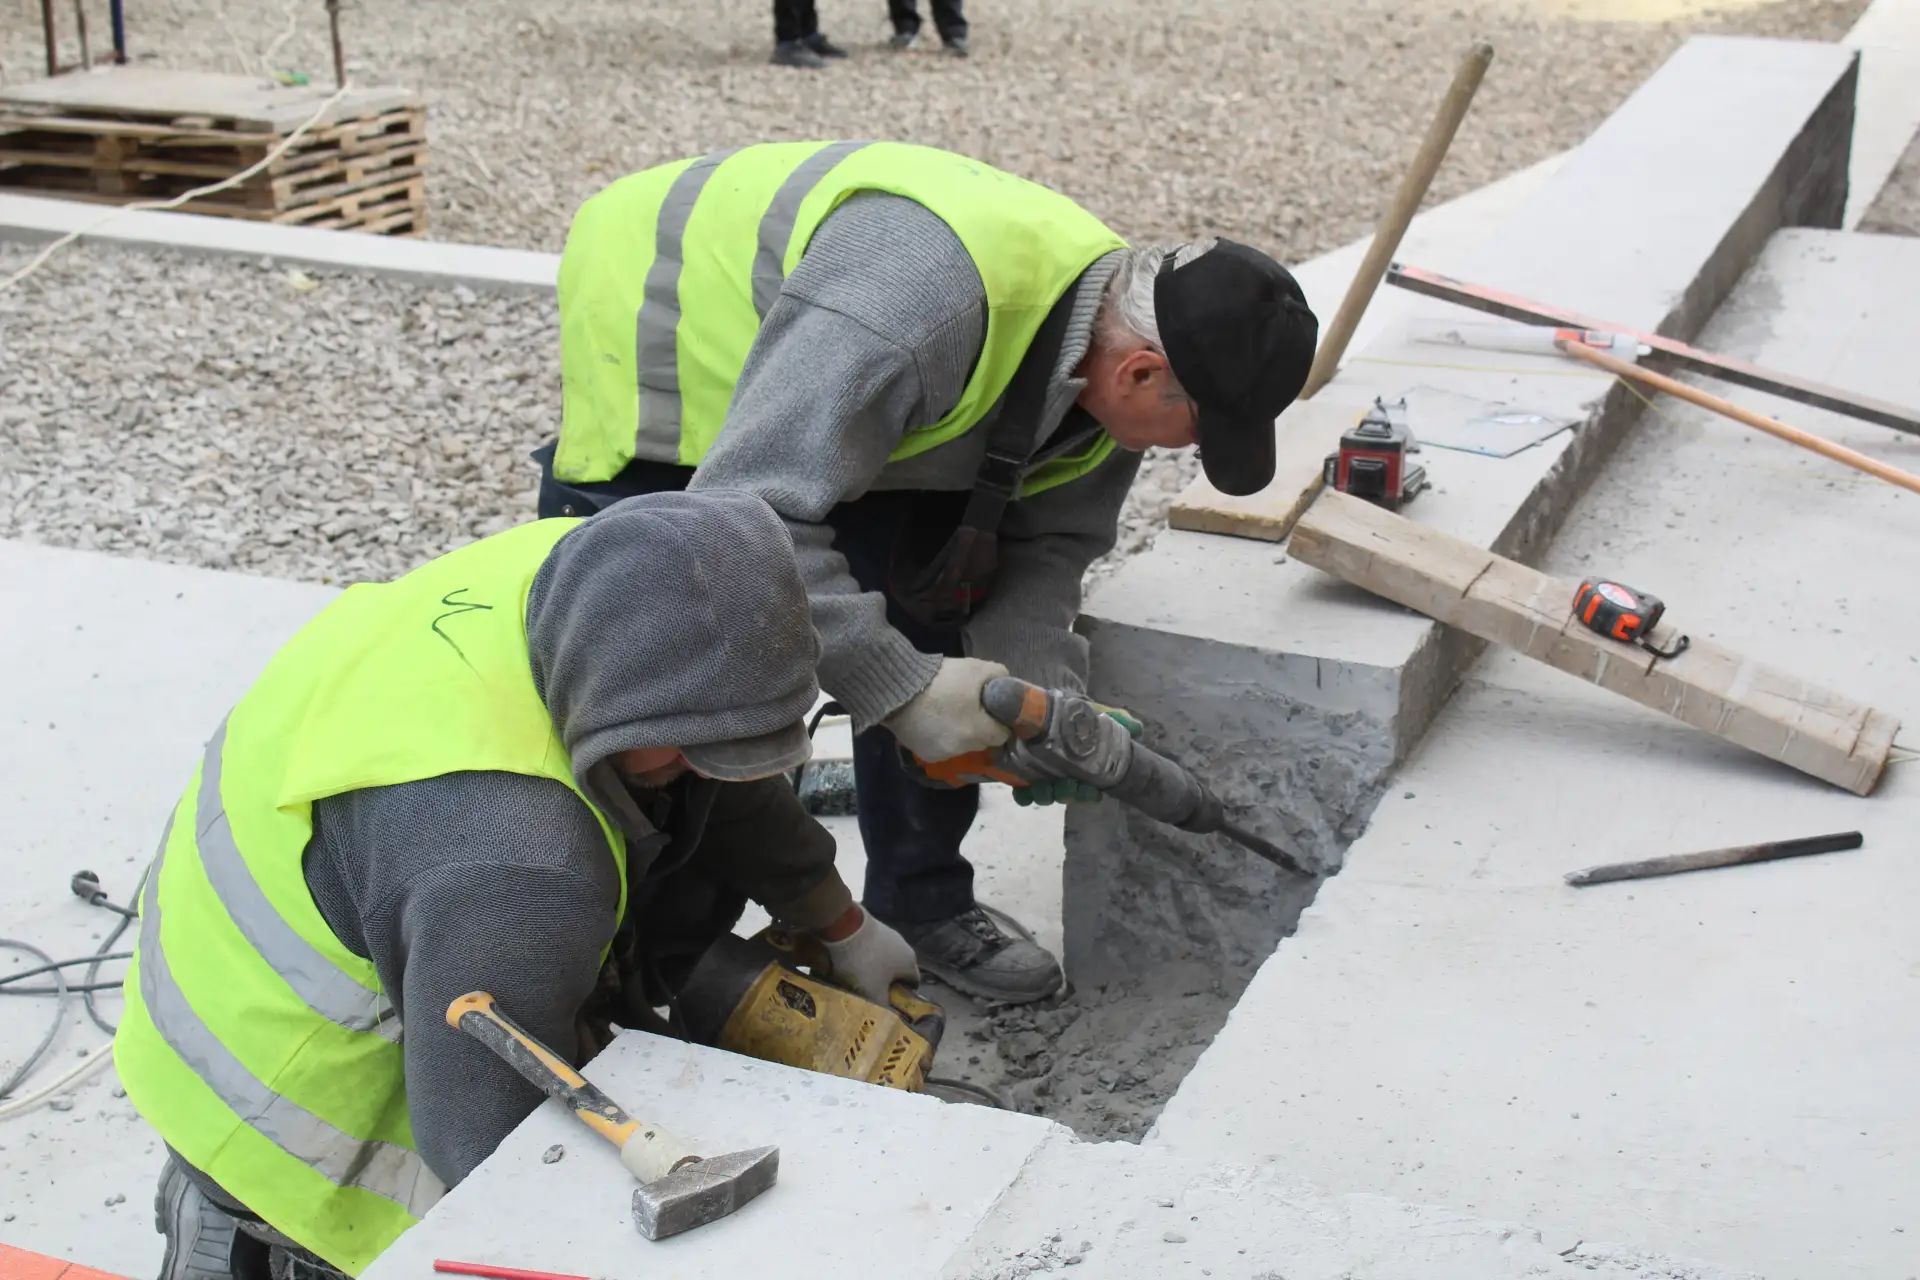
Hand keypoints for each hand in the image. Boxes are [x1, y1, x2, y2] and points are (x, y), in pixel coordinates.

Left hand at [814, 906, 919, 1003]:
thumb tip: (887, 1015)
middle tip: (870, 994)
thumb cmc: (865, 963)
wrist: (846, 926)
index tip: (889, 1004)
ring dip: (874, 968)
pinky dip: (865, 956)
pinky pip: (872, 947)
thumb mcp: (873, 991)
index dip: (903, 996)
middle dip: (886, 983)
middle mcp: (904, 946)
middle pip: (897, 971)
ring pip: (884, 958)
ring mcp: (889, 934)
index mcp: (910, 962)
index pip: (913, 983)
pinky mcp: (873, 926)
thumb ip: (882, 1005)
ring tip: (856, 979)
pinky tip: (851, 962)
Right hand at [881, 657, 1012, 761]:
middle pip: (981, 741)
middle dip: (979, 727)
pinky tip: (933, 722)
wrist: (899, 688)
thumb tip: (1006, 685)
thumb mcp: (976, 669)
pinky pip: (942, 748)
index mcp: (979, 731)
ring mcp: (943, 754)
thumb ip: (998, 676)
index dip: (1000, 722)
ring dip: (960, 733)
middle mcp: (963, 748)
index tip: (993, 710)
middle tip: (970, 708)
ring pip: (962, 745)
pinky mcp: (926, 755)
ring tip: (948, 712)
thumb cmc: (942, 679)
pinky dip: (941, 737)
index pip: (1003, 735)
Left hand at [1007, 704, 1143, 806]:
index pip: (1087, 789)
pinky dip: (1023, 795)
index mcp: (1079, 768)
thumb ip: (1115, 719)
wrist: (1034, 705)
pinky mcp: (1019, 774)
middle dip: (1069, 795)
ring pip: (1044, 795)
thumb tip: (1137, 728)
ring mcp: (1039, 776)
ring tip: (1045, 787)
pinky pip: (1021, 793)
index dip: (1088, 794)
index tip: (1092, 792)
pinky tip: (1023, 791)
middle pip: (1066, 794)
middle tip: (1070, 786)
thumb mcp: (1092, 714)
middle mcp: (1061, 776)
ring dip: (1046, 795)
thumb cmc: (1068, 714)